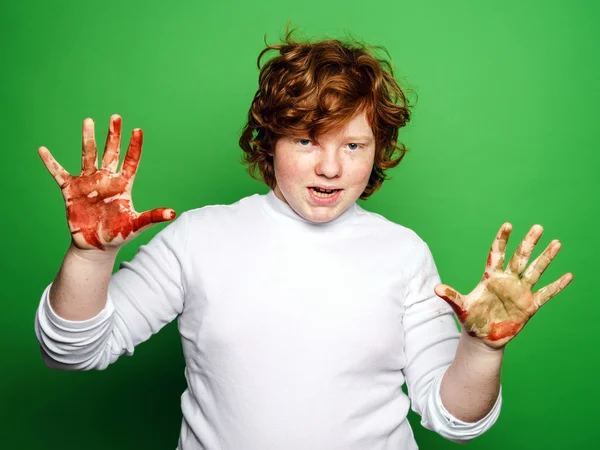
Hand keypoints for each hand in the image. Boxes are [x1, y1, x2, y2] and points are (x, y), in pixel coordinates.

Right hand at [39, 114, 174, 250]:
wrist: (96, 246)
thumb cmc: (118, 235)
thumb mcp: (136, 225)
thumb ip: (152, 217)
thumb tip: (173, 213)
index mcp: (122, 186)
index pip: (130, 162)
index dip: (134, 147)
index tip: (137, 130)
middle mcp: (106, 180)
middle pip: (110, 153)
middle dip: (113, 135)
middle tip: (115, 117)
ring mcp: (88, 183)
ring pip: (88, 156)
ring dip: (88, 139)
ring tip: (88, 121)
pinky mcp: (71, 191)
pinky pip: (59, 173)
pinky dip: (50, 162)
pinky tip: (42, 150)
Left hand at [434, 223, 572, 348]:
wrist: (483, 337)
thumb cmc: (471, 319)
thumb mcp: (461, 308)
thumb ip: (451, 297)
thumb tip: (436, 289)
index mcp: (491, 278)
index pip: (497, 254)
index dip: (502, 240)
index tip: (508, 225)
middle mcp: (507, 281)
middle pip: (520, 258)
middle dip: (529, 243)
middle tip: (538, 227)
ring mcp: (520, 292)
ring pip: (535, 271)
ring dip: (546, 258)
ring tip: (556, 243)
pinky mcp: (530, 306)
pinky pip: (546, 294)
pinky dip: (557, 286)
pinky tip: (568, 276)